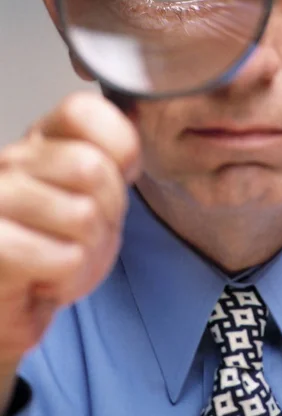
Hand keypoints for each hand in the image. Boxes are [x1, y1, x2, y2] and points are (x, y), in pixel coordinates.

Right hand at [0, 92, 139, 366]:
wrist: (12, 305)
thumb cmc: (54, 248)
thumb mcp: (92, 193)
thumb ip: (110, 154)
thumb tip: (136, 113)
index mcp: (40, 141)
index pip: (81, 110)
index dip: (118, 146)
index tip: (120, 177)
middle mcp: (12, 162)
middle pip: (92, 169)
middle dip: (110, 213)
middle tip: (88, 234)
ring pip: (83, 216)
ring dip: (91, 253)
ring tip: (67, 261)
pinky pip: (66, 258)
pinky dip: (71, 279)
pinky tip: (48, 281)